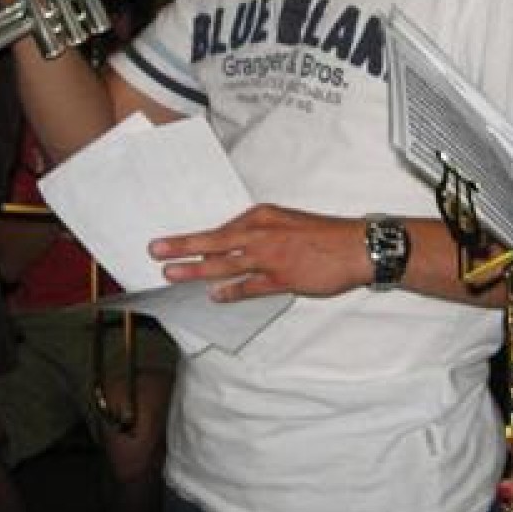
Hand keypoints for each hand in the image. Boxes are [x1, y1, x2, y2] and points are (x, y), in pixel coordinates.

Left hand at [150, 205, 369, 299]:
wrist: (356, 246)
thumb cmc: (324, 234)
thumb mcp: (286, 222)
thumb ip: (260, 233)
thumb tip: (235, 248)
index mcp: (262, 216)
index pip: (220, 228)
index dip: (193, 237)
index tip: (171, 240)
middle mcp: (261, 232)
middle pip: (213, 241)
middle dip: (182, 246)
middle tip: (156, 250)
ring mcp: (270, 255)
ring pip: (225, 263)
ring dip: (195, 269)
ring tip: (171, 273)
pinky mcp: (282, 277)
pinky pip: (249, 286)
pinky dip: (230, 291)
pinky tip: (214, 295)